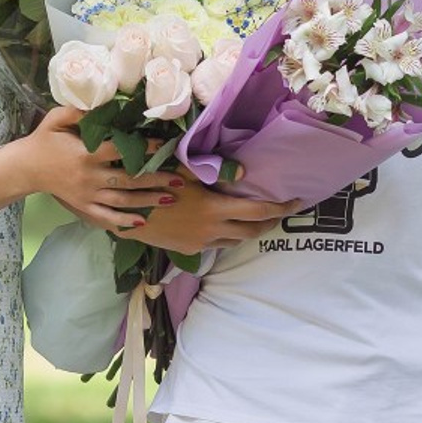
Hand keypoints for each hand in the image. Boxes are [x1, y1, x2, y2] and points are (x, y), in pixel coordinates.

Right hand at [22, 106, 178, 230]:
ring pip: (122, 200)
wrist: (24, 168)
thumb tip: (103, 102)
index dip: (144, 148)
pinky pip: (106, 216)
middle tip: (180, 179)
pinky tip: (143, 221)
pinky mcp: (82, 206)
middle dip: (155, 179)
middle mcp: (89, 177)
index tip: (166, 145)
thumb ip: (78, 110)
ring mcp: (87, 195)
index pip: (120, 151)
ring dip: (147, 200)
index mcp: (85, 154)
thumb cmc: (44, 140)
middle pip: (128, 179)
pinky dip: (124, 220)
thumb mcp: (56, 119)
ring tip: (171, 199)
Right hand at [115, 170, 301, 252]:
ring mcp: (201, 243)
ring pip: (237, 241)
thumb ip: (215, 171)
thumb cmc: (154, 185)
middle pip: (253, 231)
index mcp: (215, 209)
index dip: (281, 208)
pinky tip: (227, 225)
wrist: (125, 214)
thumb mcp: (184, 171)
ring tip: (258, 219)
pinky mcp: (190, 251)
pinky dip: (230, 235)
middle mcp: (213, 230)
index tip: (296, 201)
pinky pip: (218, 245)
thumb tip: (244, 172)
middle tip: (281, 212)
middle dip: (271, 222)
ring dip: (250, 231)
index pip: (259, 212)